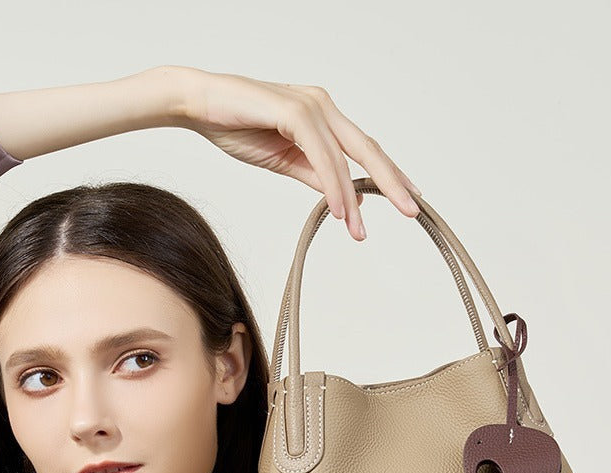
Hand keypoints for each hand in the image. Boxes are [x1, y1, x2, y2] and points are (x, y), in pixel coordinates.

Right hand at [172, 66, 421, 240]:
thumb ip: (311, 173)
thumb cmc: (235, 126)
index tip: (407, 197)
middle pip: (367, 148)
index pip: (363, 149)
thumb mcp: (282, 159)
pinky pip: (322, 154)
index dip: (388, 174)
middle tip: (413, 210)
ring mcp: (311, 106)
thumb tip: (338, 195)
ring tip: (360, 229)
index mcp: (322, 116)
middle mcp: (323, 106)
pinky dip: (333, 184)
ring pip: (346, 156)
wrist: (197, 105)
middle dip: (392, 181)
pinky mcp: (295, 111)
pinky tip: (340, 209)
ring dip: (354, 197)